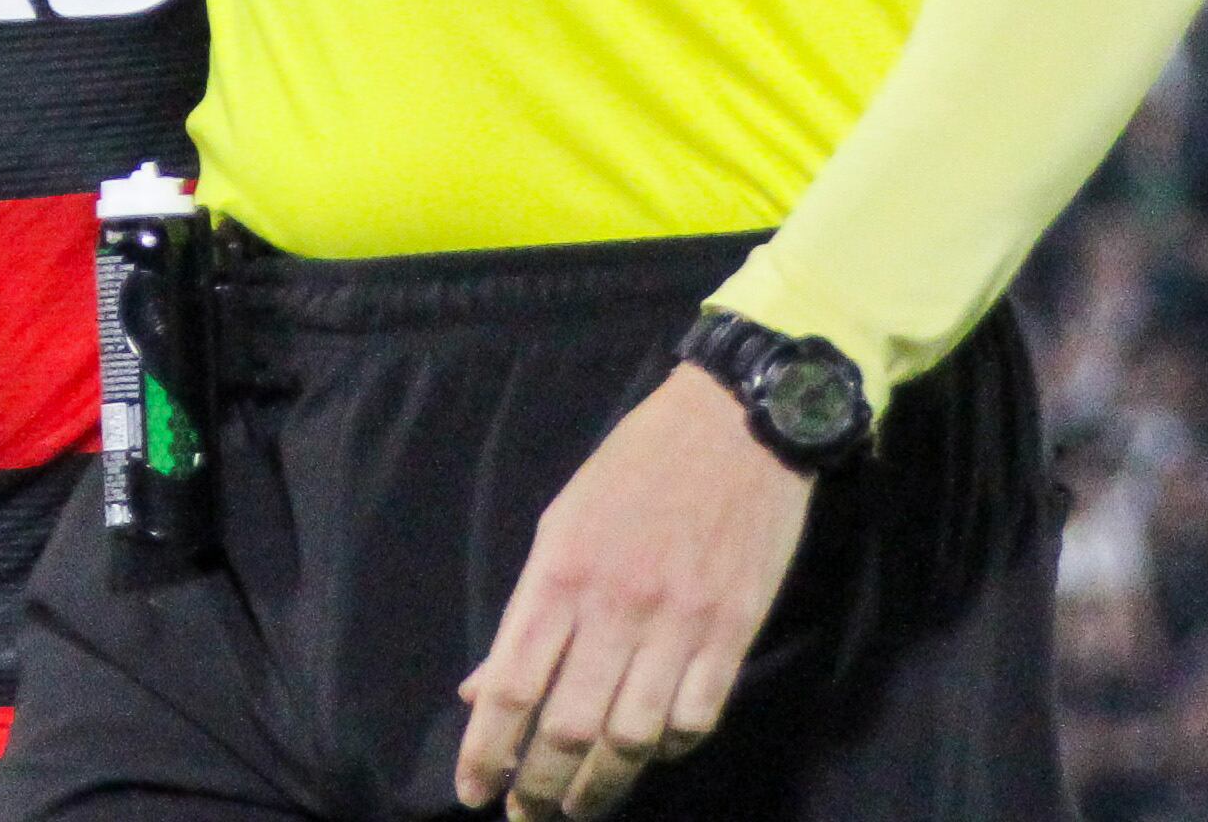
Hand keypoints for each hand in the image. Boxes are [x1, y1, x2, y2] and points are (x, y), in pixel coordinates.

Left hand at [454, 362, 814, 818]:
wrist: (735, 425)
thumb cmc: (635, 468)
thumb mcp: (562, 522)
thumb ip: (526, 612)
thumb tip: (481, 691)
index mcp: (561, 572)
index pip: (512, 685)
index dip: (487, 752)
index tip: (472, 794)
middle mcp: (616, 606)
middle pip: (569, 727)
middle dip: (538, 788)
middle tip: (525, 818)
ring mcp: (680, 623)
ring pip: (631, 739)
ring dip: (599, 788)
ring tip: (577, 808)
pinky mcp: (734, 632)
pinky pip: (695, 719)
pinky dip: (666, 749)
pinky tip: (644, 757)